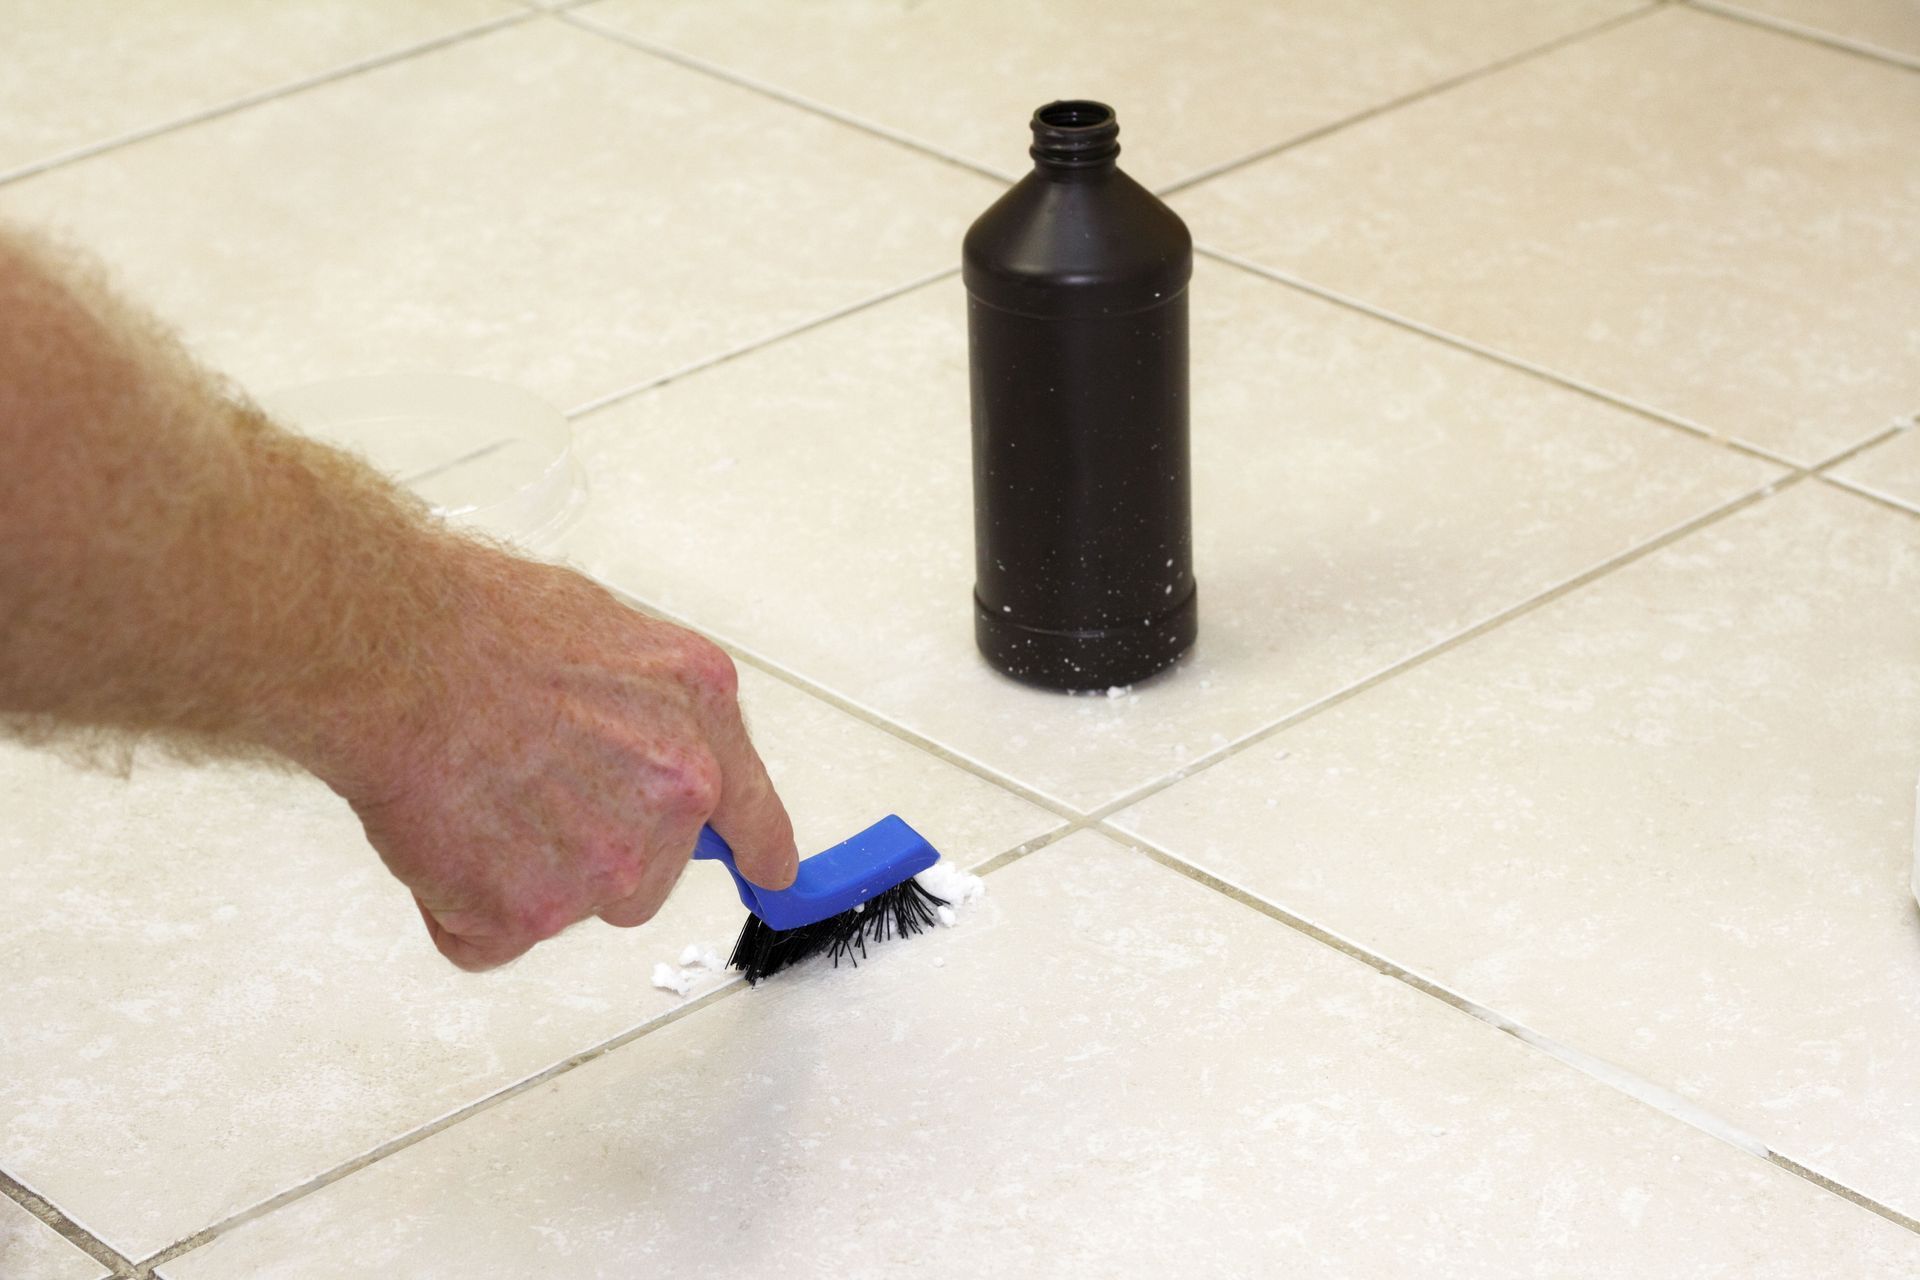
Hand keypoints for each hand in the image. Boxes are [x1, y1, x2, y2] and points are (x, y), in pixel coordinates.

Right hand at [314, 546, 798, 970]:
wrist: (391, 649)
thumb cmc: (479, 624)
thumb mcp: (614, 635)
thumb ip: (657, 711)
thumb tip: (654, 753)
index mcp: (698, 721)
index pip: (752, 815)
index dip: (760, 852)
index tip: (772, 879)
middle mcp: (671, 799)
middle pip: (643, 875)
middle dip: (586, 847)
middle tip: (519, 780)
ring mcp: (604, 864)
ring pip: (568, 906)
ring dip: (519, 874)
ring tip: (474, 793)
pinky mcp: (528, 914)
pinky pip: (490, 937)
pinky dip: (457, 904)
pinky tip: (440, 830)